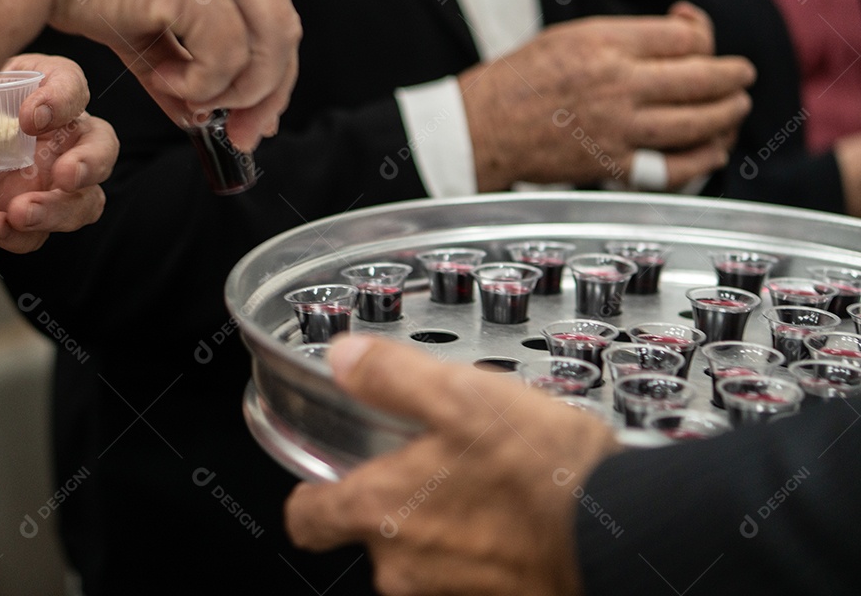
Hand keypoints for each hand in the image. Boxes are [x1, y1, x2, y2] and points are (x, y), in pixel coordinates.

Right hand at [0, 0, 301, 151]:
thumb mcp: (140, 23)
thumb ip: (179, 64)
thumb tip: (199, 114)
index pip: (273, 11)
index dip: (272, 71)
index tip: (259, 113)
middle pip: (283, 31)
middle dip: (266, 95)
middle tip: (243, 133)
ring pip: (264, 47)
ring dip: (230, 92)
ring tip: (185, 96)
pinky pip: (226, 56)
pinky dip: (202, 84)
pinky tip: (164, 78)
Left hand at [0, 55, 118, 252]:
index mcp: (42, 90)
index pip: (71, 85)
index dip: (62, 100)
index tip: (30, 117)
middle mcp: (61, 136)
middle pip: (101, 145)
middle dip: (91, 162)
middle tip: (65, 175)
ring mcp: (53, 183)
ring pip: (86, 200)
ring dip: (59, 210)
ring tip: (20, 212)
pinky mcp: (34, 219)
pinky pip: (40, 234)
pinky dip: (21, 235)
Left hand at [285, 336, 619, 595]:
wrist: (623, 534)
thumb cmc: (543, 472)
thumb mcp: (460, 396)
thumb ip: (389, 376)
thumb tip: (343, 358)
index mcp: (380, 512)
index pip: (306, 519)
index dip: (313, 496)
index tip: (330, 478)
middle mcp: (404, 567)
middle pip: (372, 535)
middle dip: (399, 501)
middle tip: (441, 464)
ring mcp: (448, 595)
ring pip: (423, 556)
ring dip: (444, 525)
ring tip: (488, 487)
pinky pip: (468, 576)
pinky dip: (481, 550)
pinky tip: (515, 518)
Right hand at [459, 2, 754, 190]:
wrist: (481, 128)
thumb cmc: (521, 79)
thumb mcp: (569, 35)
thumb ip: (624, 35)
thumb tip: (680, 33)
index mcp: (604, 43)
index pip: (685, 36)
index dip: (704, 35)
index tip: (701, 39)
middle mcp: (617, 83)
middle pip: (703, 77)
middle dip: (733, 76)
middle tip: (741, 75)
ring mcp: (617, 127)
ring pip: (698, 121)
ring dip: (728, 114)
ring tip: (735, 108)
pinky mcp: (612, 165)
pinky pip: (675, 165)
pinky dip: (703, 158)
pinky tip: (713, 149)